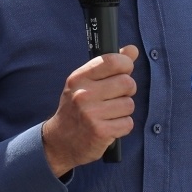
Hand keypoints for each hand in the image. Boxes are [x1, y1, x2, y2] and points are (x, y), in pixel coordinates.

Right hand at [41, 45, 138, 176]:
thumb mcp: (85, 83)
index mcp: (79, 78)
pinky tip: (109, 126)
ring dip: (123, 111)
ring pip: (129, 105)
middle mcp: (83, 94)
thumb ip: (109, 66)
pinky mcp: (100, 132)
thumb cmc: (76, 109)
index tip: (125, 70)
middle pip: (127, 83)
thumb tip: (132, 50)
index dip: (126, 64)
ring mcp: (91, 114)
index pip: (112, 61)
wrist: (59, 141)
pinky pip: (128, 123)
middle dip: (127, 91)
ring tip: (108, 114)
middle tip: (115, 97)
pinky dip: (122, 126)